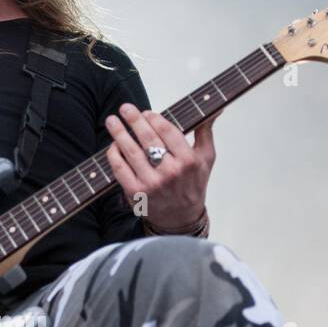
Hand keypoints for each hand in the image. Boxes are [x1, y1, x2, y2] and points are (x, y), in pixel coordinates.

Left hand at [104, 105, 217, 231]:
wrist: (181, 219)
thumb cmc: (193, 185)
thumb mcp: (206, 158)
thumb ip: (205, 131)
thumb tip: (216, 108)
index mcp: (188, 160)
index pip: (167, 131)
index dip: (154, 118)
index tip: (146, 112)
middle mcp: (170, 171)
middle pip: (148, 138)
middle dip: (134, 120)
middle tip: (125, 108)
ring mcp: (152, 183)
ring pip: (131, 152)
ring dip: (119, 133)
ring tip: (112, 121)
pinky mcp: (136, 193)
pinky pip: (120, 169)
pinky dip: (114, 155)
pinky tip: (112, 146)